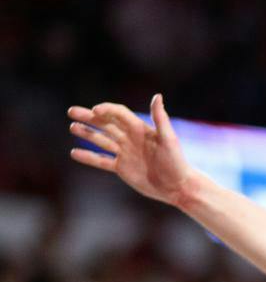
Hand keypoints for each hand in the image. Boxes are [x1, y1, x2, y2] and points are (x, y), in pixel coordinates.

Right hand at [68, 94, 194, 205]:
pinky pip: (101, 161)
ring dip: (87, 133)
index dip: (106, 110)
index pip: (118, 114)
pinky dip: (89, 157)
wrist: (177, 186)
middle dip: (89, 117)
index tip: (94, 111)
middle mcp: (130, 138)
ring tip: (72, 127)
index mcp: (140, 129)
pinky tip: (74, 153)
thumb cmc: (177, 161)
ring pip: (101, 140)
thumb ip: (160, 118)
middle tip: (72, 111)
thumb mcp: (169, 139)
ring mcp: (124, 153)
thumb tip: (157, 96)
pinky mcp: (122, 168)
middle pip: (106, 124)